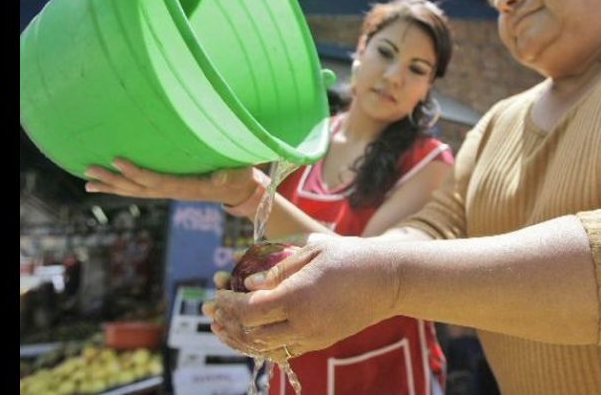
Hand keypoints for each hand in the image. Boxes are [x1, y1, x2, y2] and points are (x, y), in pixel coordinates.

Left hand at [84, 158, 255, 204]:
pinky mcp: (167, 189)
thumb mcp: (238, 174)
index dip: (136, 172)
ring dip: (111, 186)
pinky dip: (121, 187)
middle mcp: (173, 192)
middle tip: (89, 170)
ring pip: (135, 191)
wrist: (239, 190)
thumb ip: (228, 176)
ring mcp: (169, 192)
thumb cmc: (239, 177)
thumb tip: (220, 177)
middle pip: (138, 189)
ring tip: (88, 182)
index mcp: (186, 187)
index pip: (156, 180)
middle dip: (113, 180)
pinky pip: (141, 190)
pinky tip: (107, 183)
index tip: (117, 160)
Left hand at [202, 236, 399, 356]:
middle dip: (227, 322)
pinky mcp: (322, 341)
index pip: (249, 309)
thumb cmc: (350, 256)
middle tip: (211, 310)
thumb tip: (247, 282)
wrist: (389, 280)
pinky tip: (252, 330)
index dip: (227, 303)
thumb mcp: (312, 251)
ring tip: (223, 325)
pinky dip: (262, 342)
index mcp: (298, 297)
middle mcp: (303, 323)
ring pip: (266, 348)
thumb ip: (277, 268)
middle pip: (252, 333)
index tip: (215, 291)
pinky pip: (284, 349)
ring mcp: (314, 337)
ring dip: (241, 337)